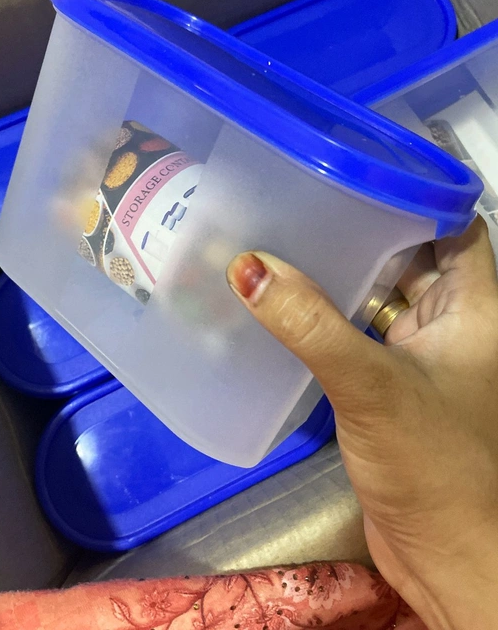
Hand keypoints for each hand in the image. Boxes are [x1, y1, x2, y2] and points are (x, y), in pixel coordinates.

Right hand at [227, 217, 497, 629]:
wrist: (443, 556)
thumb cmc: (432, 463)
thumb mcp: (371, 383)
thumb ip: (310, 324)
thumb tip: (245, 266)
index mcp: (475, 308)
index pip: (457, 226)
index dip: (420, 192)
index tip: (361, 164)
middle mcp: (453, 324)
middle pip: (413, 256)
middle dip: (366, 227)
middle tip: (306, 194)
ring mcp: (420, 357)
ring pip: (381, 297)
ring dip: (342, 275)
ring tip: (285, 236)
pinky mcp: (388, 386)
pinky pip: (359, 334)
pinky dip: (328, 317)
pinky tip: (284, 303)